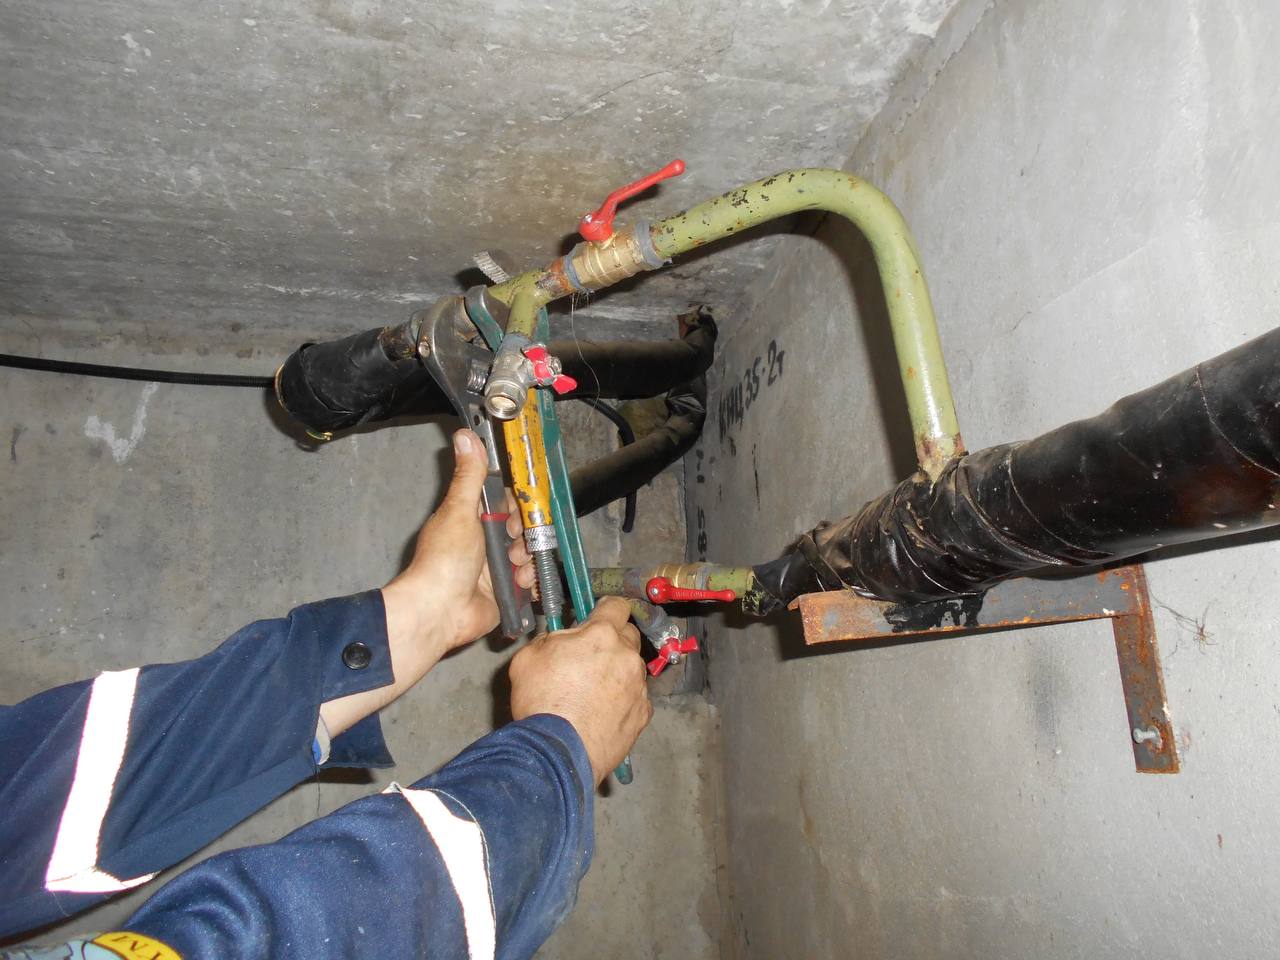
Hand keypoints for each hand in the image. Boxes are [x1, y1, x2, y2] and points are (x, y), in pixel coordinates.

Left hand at [322, 429, 533, 736]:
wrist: (439, 611)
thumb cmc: (445, 559)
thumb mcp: (459, 510)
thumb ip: (469, 475)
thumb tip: (465, 434)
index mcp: (472, 521)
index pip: (506, 505)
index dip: (518, 505)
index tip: (523, 509)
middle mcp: (485, 544)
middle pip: (522, 532)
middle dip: (526, 536)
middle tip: (515, 543)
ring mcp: (495, 571)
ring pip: (528, 556)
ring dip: (528, 560)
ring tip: (516, 568)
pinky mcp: (505, 594)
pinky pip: (529, 583)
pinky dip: (530, 583)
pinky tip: (521, 583)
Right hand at [509, 596, 652, 784]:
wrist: (558, 752)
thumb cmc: (541, 702)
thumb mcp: (529, 657)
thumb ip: (553, 638)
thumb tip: (564, 637)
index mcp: (601, 636)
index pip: (617, 606)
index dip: (607, 608)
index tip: (600, 614)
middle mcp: (627, 656)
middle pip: (628, 636)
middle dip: (613, 641)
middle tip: (591, 656)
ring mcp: (639, 687)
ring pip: (632, 668)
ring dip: (618, 671)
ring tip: (594, 691)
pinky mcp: (643, 714)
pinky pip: (636, 697)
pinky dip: (623, 700)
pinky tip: (603, 712)